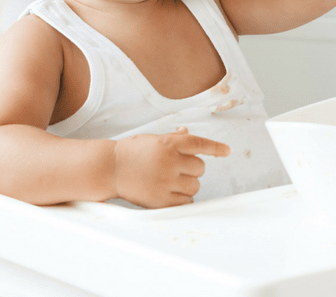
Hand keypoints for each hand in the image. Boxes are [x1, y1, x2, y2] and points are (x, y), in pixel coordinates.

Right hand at [111, 127, 229, 207]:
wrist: (110, 169)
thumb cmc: (132, 152)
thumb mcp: (153, 139)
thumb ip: (173, 138)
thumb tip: (187, 133)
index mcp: (168, 144)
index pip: (199, 144)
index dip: (215, 147)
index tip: (226, 151)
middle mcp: (169, 162)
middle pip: (200, 168)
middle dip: (192, 168)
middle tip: (175, 168)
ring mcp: (166, 182)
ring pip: (195, 186)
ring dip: (188, 184)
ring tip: (171, 180)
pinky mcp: (161, 200)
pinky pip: (186, 202)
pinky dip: (182, 198)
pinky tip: (169, 192)